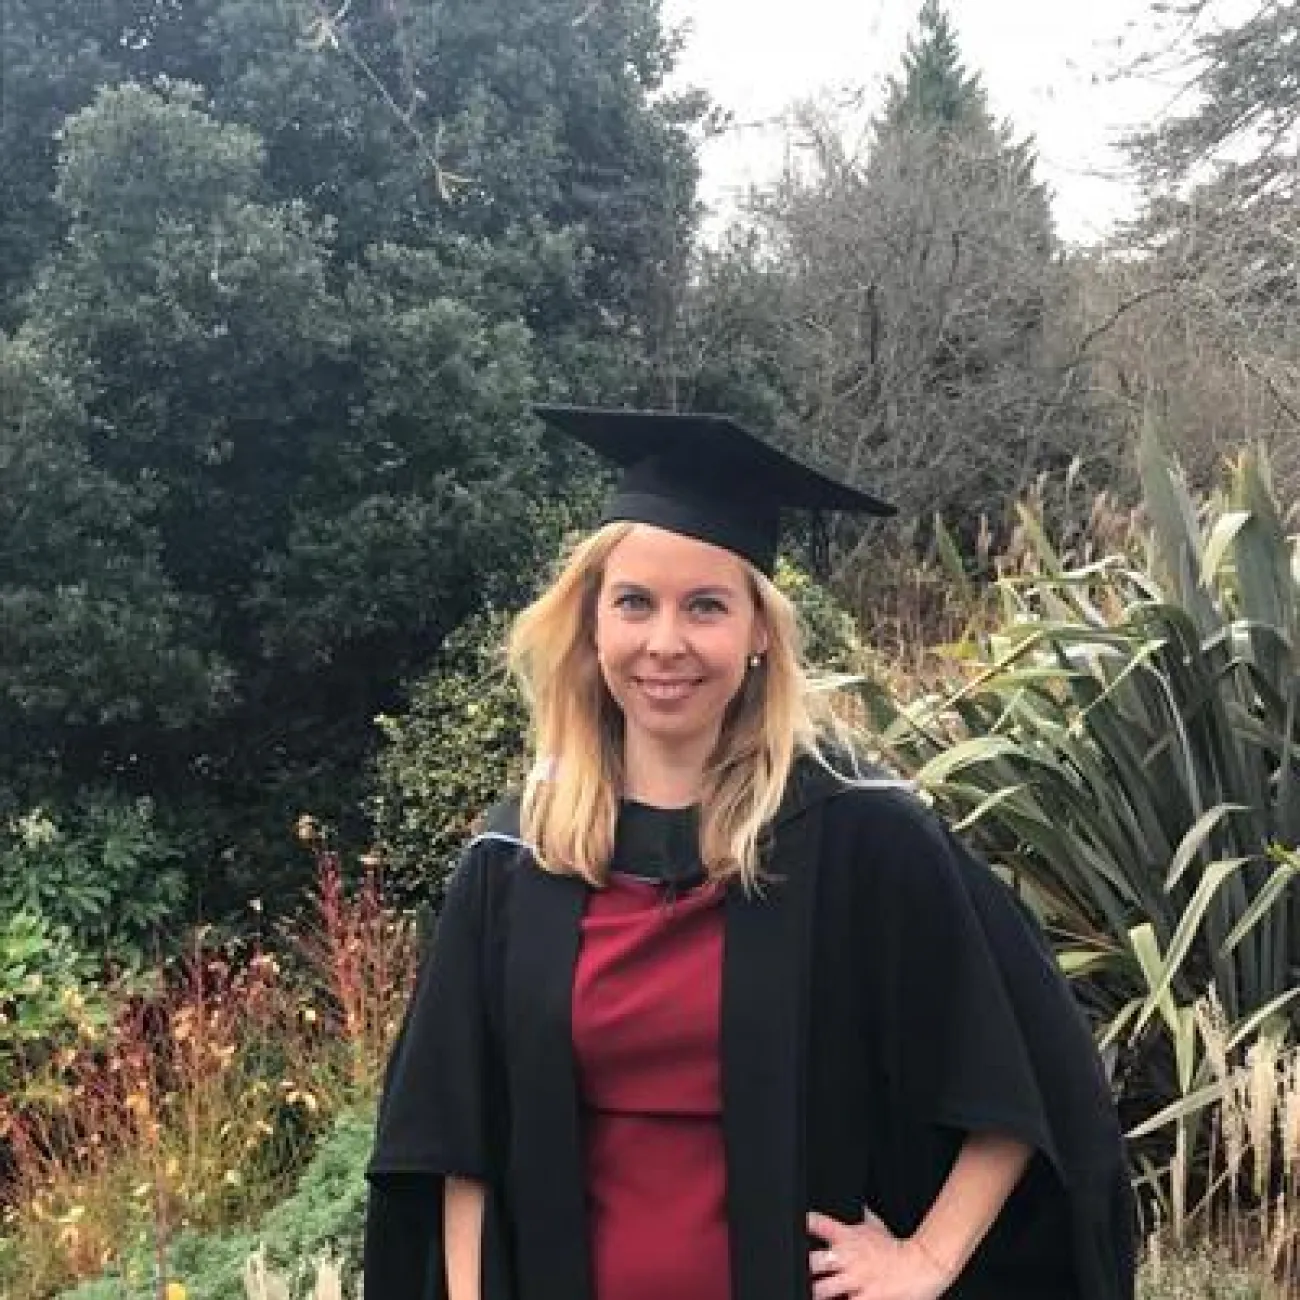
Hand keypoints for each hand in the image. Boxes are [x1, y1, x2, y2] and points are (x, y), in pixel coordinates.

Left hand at [806, 1209, 954, 1299]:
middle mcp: (848, 1257)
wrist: (922, 1264)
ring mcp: (855, 1280)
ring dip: (816, 1292)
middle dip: (805, 1268)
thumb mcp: (877, 1228)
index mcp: (848, 1237)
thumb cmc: (898, 1248)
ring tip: (812, 1293)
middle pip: (813, 1261)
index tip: (793, 1227)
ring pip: (822, 1289)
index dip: (804, 1225)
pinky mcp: (866, 1299)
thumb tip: (857, 1206)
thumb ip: (861, 1219)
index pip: (818, 1224)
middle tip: (800, 1272)